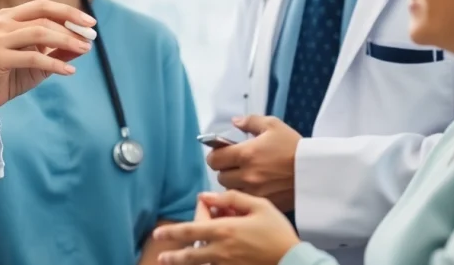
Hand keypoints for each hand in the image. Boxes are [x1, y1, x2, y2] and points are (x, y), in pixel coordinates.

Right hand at [0, 0, 94, 122]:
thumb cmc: (6, 75)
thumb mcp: (36, 62)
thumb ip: (56, 52)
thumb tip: (85, 45)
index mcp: (9, 17)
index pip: (43, 6)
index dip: (68, 11)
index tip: (90, 23)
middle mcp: (1, 23)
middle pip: (43, 18)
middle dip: (71, 28)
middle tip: (90, 39)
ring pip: (39, 34)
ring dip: (66, 41)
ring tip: (84, 50)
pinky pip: (32, 57)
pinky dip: (54, 64)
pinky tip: (68, 71)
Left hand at [153, 191, 299, 264]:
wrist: (293, 259)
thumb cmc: (277, 230)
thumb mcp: (259, 205)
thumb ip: (231, 198)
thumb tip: (205, 196)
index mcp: (225, 230)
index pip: (190, 230)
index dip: (172, 232)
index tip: (160, 232)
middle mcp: (221, 250)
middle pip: (190, 253)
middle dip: (173, 255)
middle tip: (161, 256)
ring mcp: (227, 264)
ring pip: (199, 264)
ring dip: (184, 263)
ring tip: (172, 263)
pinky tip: (201, 264)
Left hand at [206, 116, 299, 212]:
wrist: (315, 170)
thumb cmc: (294, 147)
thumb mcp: (273, 125)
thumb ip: (250, 122)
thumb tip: (235, 122)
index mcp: (245, 154)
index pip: (213, 159)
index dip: (215, 155)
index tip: (222, 153)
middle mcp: (246, 175)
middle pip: (220, 177)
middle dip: (225, 170)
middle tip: (236, 164)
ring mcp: (255, 192)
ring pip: (231, 191)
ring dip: (234, 184)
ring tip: (246, 176)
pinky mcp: (264, 202)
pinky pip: (246, 200)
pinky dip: (246, 194)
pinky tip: (257, 187)